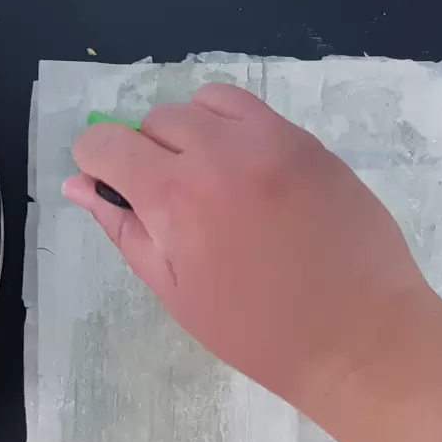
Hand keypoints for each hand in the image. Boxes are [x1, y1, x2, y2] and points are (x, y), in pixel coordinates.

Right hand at [64, 84, 436, 412]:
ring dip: (193, 131)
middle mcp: (221, 153)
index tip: (112, 190)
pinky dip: (236, 131)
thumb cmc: (260, 333)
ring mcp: (272, 141)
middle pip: (156, 120)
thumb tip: (81, 187)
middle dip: (147, 153)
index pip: (107, 142)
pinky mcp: (310, 143)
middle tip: (172, 206)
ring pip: (205, 103)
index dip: (97, 164)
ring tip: (210, 182)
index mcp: (176, 197)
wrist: (360, 337)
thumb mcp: (178, 293)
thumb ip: (126, 231)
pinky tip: (250, 180)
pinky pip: (255, 112)